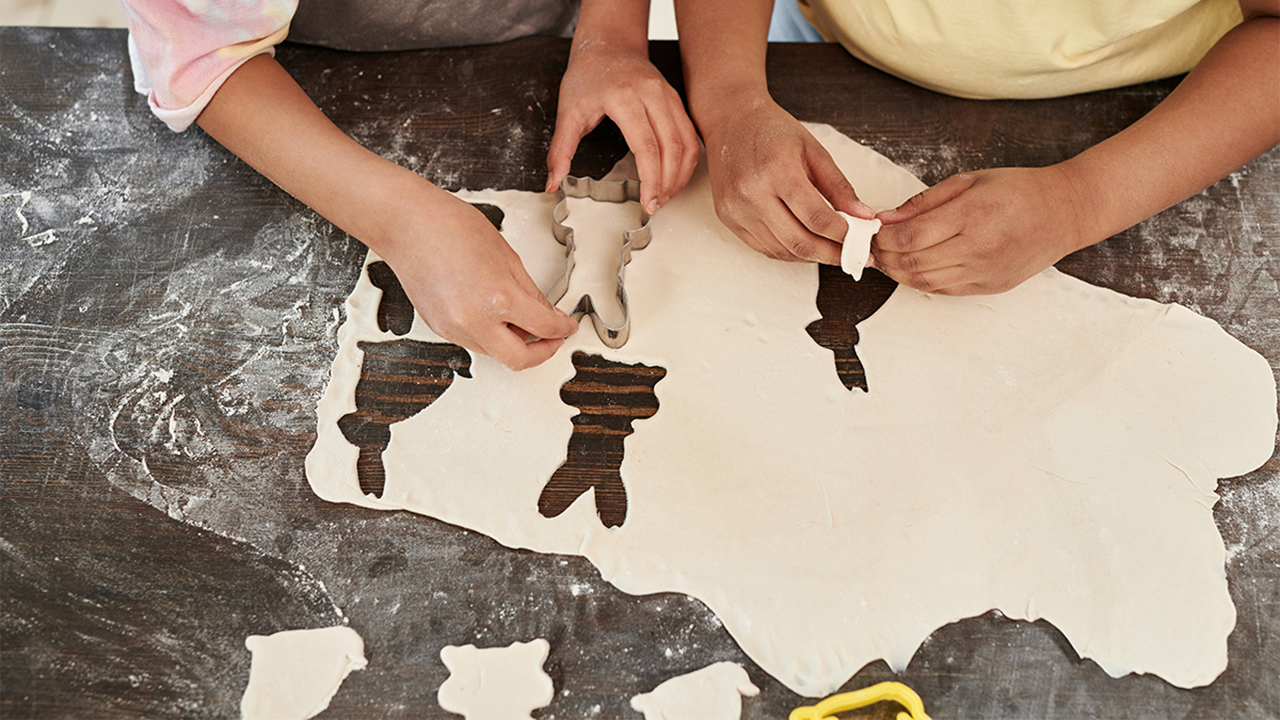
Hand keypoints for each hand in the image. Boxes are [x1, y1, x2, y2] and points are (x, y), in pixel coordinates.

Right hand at [379, 188, 579, 369]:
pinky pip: (474, 342)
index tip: (567, 326)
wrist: (408, 225)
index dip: (562, 329)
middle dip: (542, 352)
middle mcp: (474, 321)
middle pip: (520, 360)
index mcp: (498, 298)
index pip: (544, 327)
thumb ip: (530, 291)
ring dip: (514, 344)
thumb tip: (546, 313)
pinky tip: (496, 317)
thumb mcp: (507, 256)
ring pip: (495, 353)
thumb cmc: (450, 228)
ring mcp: (454, 329)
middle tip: (552, 338)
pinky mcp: (439, 329)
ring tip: (521, 321)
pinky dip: (491, 335)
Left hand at [546, 41, 699, 213]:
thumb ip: (560, 151)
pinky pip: (690, 134)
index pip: (647, 147)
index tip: (648, 203)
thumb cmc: (588, 74)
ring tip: (666, 195)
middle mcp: (652, 95)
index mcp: (625, 98)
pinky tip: (675, 176)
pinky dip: (686, 160)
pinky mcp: (676, 100)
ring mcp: (668, 96)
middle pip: (672, 148)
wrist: (609, 43)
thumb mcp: (568, 112)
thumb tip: (552, 183)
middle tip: (656, 206)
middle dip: (667, 183)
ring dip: (680, 174)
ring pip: (687, 142)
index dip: (651, 180)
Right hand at [701, 98, 874, 264]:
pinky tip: (805, 245)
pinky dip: (789, 252)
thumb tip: (863, 216)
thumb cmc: (772, 130)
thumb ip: (838, 186)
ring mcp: (736, 209)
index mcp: (777, 169)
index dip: (843, 235)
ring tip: (831, 250)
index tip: (861, 241)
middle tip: (852, 256)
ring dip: (811, 256)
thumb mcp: (813, 149)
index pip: (816, 217)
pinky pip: (763, 248)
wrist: (731, 121)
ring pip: (781, 251)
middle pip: (799, 241)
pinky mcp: (727, 219)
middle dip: (831, 254)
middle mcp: (752, 192)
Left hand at [872, 166, 1094, 294]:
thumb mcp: (970, 181)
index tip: (872, 231)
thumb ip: (925, 201)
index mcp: (972, 214)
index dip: (882, 238)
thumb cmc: (1019, 190)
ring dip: (898, 272)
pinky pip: (943, 290)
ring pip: (924, 281)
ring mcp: (984, 271)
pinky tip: (912, 268)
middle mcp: (978, 247)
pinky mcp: (989, 286)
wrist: (1066, 212)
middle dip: (884, 256)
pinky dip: (920, 281)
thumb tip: (886, 218)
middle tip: (872, 247)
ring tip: (887, 258)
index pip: (910, 235)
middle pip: (913, 261)